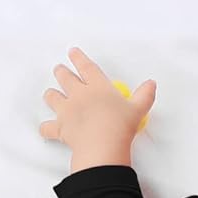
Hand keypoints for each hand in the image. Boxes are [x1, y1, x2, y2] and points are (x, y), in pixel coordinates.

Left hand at [39, 47, 154, 147]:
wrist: (102, 145)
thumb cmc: (119, 126)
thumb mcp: (138, 109)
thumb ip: (144, 95)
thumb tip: (151, 84)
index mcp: (97, 86)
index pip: (86, 67)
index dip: (78, 57)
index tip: (72, 52)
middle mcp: (79, 95)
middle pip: (64, 77)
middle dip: (61, 72)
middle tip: (59, 69)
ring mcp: (67, 110)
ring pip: (52, 97)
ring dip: (51, 95)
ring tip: (51, 95)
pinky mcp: (60, 128)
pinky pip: (48, 127)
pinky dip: (46, 129)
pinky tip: (46, 129)